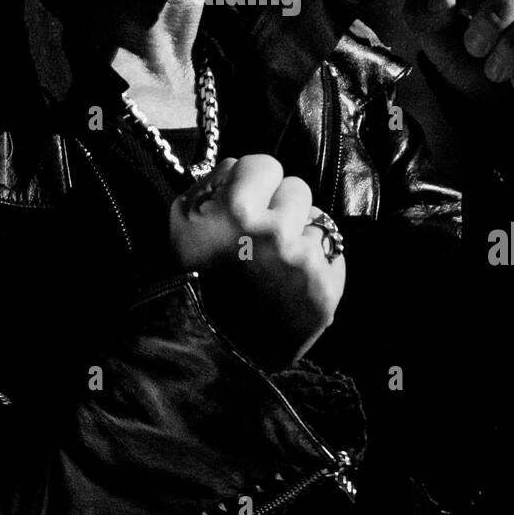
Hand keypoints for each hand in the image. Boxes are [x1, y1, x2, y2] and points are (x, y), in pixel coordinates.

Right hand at [169, 154, 345, 370]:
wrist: (212, 351)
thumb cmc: (192, 282)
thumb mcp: (181, 224)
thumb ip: (209, 183)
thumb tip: (239, 166)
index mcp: (238, 212)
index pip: (265, 163)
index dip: (253, 183)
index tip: (245, 202)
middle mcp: (276, 233)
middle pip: (297, 188)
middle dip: (279, 206)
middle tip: (259, 235)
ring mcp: (305, 264)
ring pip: (317, 220)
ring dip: (299, 234)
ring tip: (274, 262)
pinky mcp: (326, 291)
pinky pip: (332, 254)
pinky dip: (316, 263)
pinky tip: (291, 281)